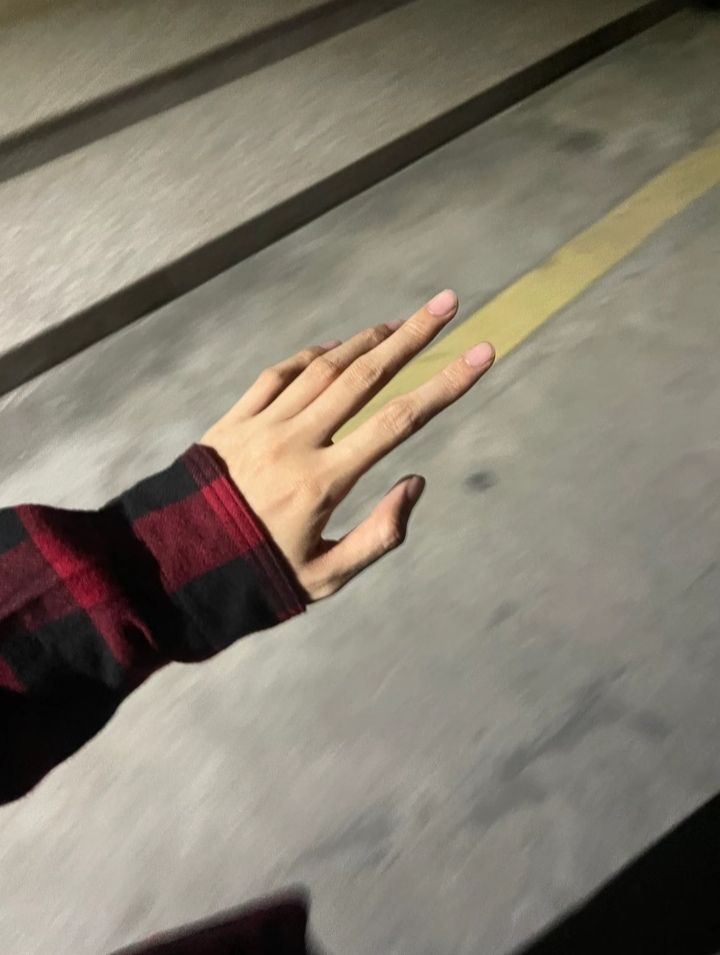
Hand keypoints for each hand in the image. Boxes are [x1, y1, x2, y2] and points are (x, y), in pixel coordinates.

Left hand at [203, 290, 493, 600]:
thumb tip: (415, 482)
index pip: (399, 422)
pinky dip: (309, 357)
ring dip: (364, 341)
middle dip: (411, 337)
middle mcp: (295, 443)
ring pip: (322, 368)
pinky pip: (275, 376)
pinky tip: (333, 349)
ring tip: (399, 323)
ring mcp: (260, 427)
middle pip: (364, 377)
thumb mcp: (327, 576)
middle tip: (446, 304)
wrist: (173, 569)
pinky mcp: (232, 422)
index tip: (481, 353)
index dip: (446, 384)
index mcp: (324, 482)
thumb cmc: (259, 577)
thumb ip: (380, 534)